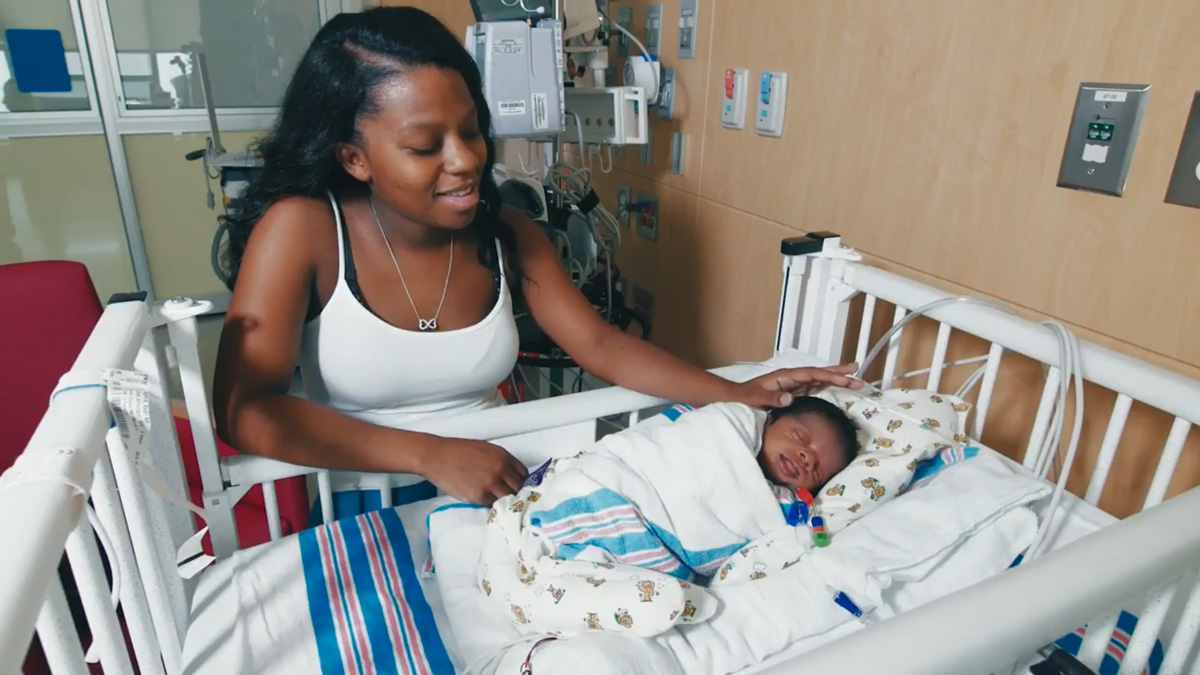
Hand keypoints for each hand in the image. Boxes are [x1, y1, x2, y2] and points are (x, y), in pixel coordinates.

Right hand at [421, 438, 529, 504]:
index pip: (523, 473)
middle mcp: (500, 469)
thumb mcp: (484, 449)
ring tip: (493, 497)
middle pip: (518, 488)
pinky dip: (488, 502)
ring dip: (502, 499)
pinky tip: (481, 497)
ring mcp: (490, 483)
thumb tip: (510, 474)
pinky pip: (490, 504)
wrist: (436, 457)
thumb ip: (499, 461)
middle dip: (514, 492)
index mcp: (502, 456)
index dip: (521, 481)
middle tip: (508, 495)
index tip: (518, 486)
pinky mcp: (479, 496)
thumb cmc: (457, 451)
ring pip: (506, 498)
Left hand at [734, 363, 862, 408]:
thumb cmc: (744, 396)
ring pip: (820, 379)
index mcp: (786, 376)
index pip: (812, 374)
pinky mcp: (794, 390)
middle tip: (858, 373)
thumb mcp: (756, 398)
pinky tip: (837, 385)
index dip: (829, 376)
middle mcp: (792, 377)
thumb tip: (789, 398)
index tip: (845, 379)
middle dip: (839, 373)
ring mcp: (794, 383)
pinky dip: (827, 385)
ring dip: (837, 379)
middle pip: (820, 373)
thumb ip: (772, 398)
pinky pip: (814, 386)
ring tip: (855, 379)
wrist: (736, 396)